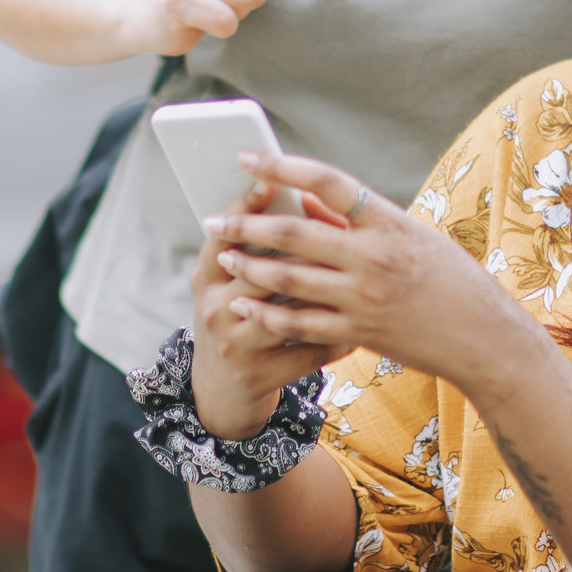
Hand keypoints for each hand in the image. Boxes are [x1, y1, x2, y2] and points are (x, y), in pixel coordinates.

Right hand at [188, 173, 349, 440]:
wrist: (220, 392)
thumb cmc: (236, 321)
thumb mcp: (230, 285)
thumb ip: (256, 249)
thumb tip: (304, 195)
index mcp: (207, 278)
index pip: (222, 235)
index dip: (244, 206)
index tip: (269, 179)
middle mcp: (215, 308)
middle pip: (260, 268)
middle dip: (301, 248)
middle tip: (340, 229)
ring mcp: (235, 344)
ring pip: (289, 309)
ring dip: (328, 293)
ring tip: (362, 277)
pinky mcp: (259, 374)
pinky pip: (309, 349)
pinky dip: (339, 338)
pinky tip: (363, 328)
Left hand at [206, 151, 535, 391]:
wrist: (484, 337)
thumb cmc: (450, 280)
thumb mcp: (411, 238)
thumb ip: (358, 223)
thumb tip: (307, 203)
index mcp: (389, 222)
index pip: (328, 182)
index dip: (283, 167)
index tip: (247, 158)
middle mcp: (374, 256)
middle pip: (295, 232)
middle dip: (246, 224)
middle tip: (212, 218)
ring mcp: (364, 296)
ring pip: (290, 277)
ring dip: (249, 266)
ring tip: (223, 256)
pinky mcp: (359, 330)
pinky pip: (301, 320)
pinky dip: (267, 311)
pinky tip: (243, 304)